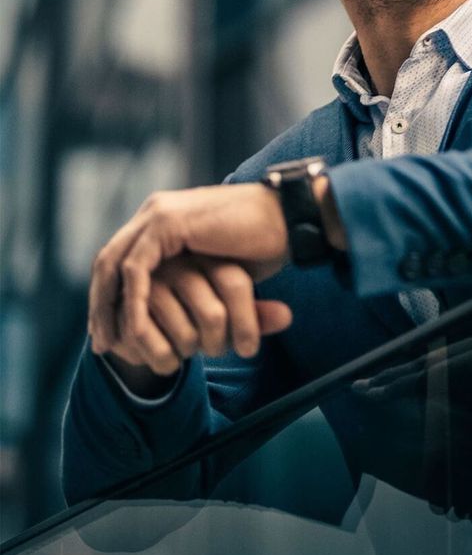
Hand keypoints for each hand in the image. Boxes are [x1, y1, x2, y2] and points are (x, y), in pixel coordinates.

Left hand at [88, 183, 288, 356]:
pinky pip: (136, 267)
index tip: (110, 333)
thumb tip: (184, 315)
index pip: (121, 258)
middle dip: (101, 304)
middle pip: (109, 261)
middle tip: (101, 344)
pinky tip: (134, 329)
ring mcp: (160, 213)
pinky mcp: (169, 222)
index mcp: (164, 217)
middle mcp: (156, 211)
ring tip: (110, 343)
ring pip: (114, 264)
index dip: (110, 295)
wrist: (288, 219)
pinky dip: (131, 300)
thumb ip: (194, 280)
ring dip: (107, 306)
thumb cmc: (262, 243)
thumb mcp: (217, 267)